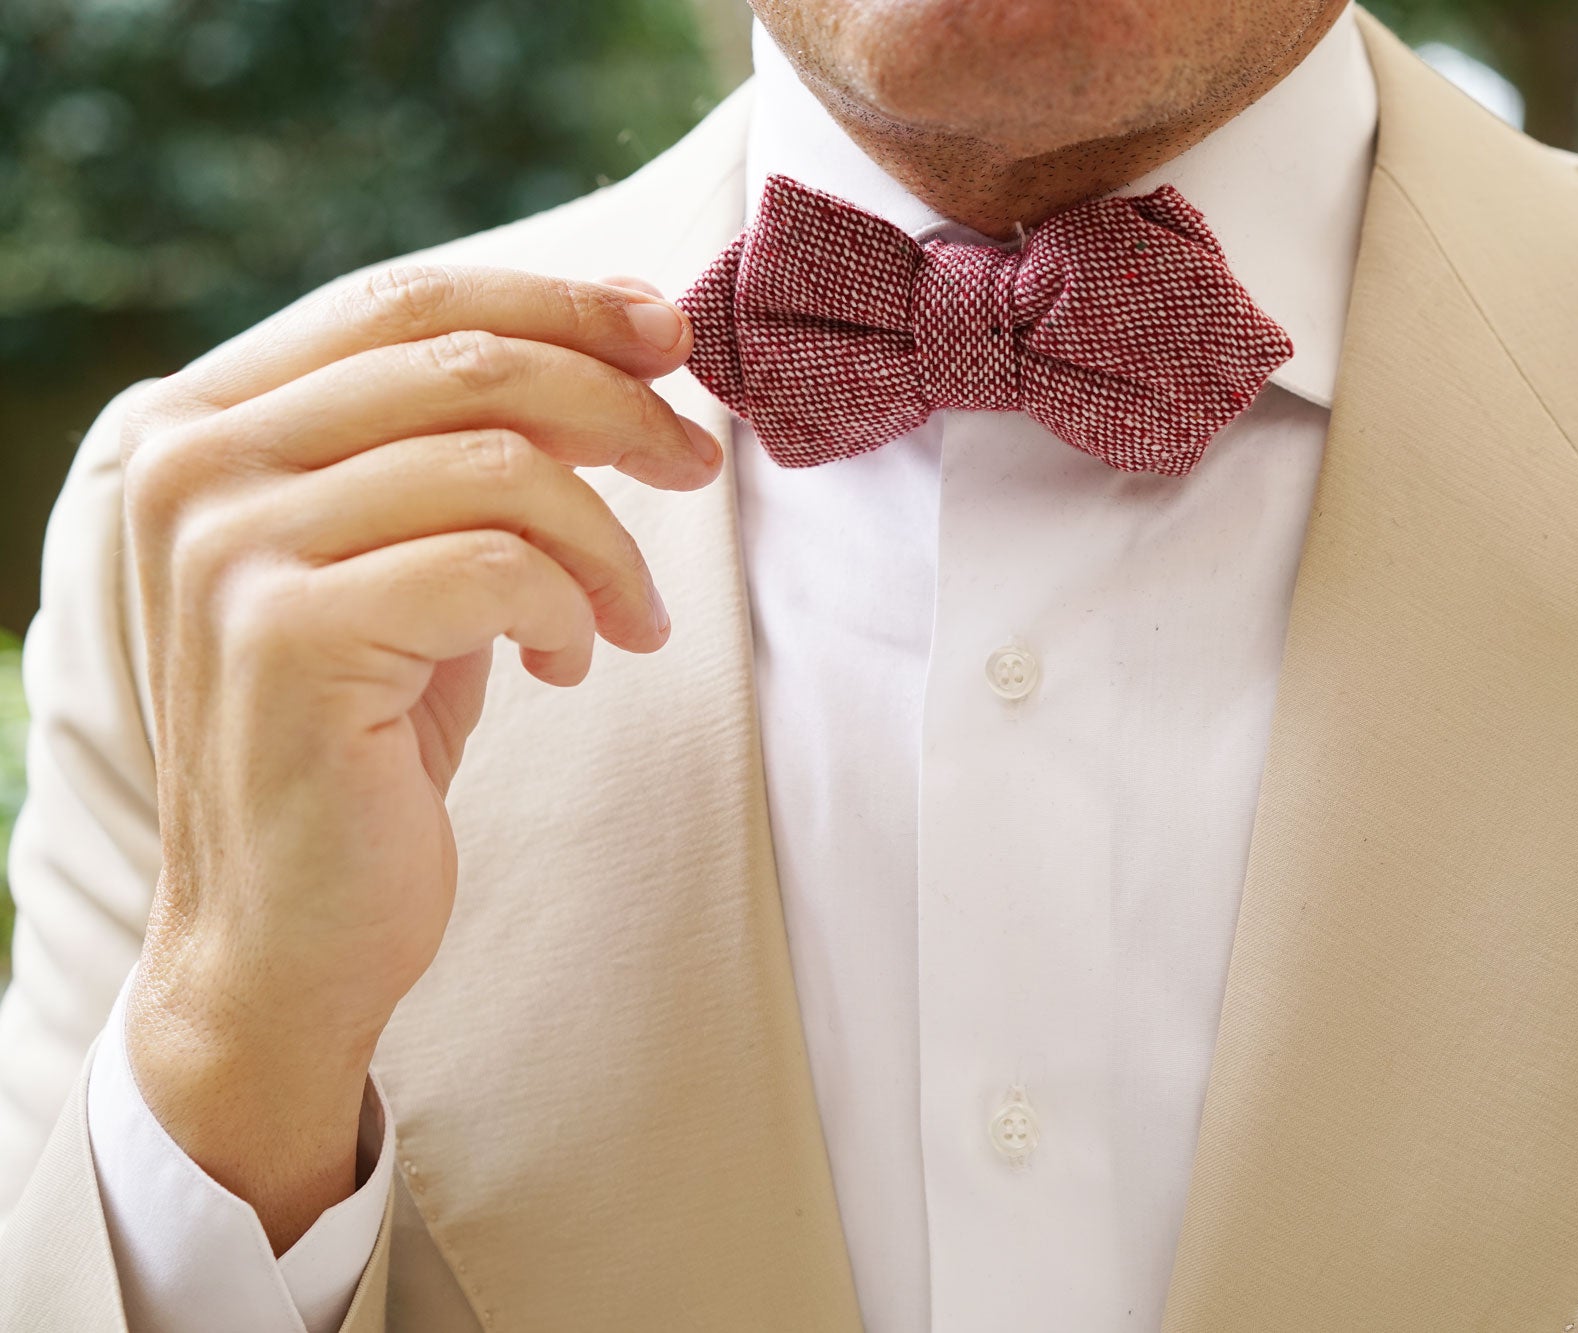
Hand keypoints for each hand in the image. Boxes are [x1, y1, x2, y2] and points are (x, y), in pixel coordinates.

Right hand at [115, 264, 720, 1249]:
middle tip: (697, 461)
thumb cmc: (366, 739)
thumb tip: (624, 343)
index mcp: (211, 422)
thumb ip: (471, 450)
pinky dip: (572, 607)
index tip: (668, 332)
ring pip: (500, 465)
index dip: (556, 299)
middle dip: (617, 403)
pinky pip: (499, 567)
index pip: (405, 299)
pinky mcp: (290, 638)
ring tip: (634, 615)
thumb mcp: (413, 560)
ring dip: (608, 540)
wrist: (286, 934)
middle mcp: (197, 465)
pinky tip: (569, 664)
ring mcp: (230, 549)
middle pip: (465, 361)